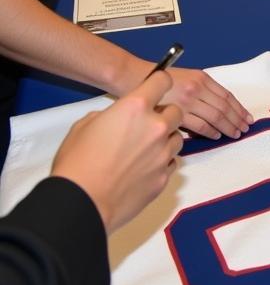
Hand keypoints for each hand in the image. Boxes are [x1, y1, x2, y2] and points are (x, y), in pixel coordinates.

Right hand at [50, 72, 182, 232]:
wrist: (81, 204)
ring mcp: (163, 153)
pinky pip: (171, 162)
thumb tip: (118, 120)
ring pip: (177, 138)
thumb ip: (109, 116)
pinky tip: (144, 169)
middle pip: (177, 111)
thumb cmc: (76, 162)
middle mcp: (156, 126)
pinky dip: (162, 162)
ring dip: (165, 140)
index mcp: (136, 108)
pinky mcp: (164, 177)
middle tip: (146, 125)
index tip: (155, 88)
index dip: (159, 82)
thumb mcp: (84, 126)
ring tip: (144, 150)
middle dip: (165, 115)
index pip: (162, 81)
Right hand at [162, 67, 252, 140]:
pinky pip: (200, 125)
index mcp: (201, 78)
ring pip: (215, 117)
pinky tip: (216, 136)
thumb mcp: (187, 77)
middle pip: (224, 107)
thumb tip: (218, 107)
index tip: (247, 117)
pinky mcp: (177, 113)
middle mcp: (197, 88)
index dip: (239, 108)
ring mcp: (188, 101)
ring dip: (228, 127)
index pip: (227, 96)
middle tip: (245, 129)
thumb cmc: (158, 79)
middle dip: (237, 119)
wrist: (132, 77)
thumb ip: (201, 89)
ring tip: (235, 134)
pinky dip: (211, 131)